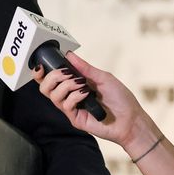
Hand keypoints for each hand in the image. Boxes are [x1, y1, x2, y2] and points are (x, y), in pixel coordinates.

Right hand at [34, 50, 148, 149]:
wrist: (131, 119)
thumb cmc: (120, 99)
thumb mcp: (103, 77)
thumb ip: (85, 68)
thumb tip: (69, 55)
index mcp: (74, 85)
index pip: (50, 79)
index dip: (42, 73)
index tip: (42, 65)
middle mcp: (70, 96)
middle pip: (45, 88)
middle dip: (53, 76)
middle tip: (67, 73)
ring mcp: (72, 108)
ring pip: (53, 95)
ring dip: (67, 85)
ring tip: (82, 84)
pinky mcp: (75, 119)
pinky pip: (65, 105)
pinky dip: (74, 96)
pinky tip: (86, 94)